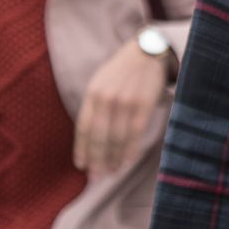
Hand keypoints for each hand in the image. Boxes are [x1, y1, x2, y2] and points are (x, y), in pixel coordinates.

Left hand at [76, 43, 173, 171]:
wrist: (147, 51)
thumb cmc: (122, 71)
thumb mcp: (101, 83)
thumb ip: (94, 106)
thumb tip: (89, 139)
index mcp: (93, 93)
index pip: (84, 128)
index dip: (82, 149)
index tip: (82, 166)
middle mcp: (107, 98)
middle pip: (99, 137)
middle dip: (97, 160)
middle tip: (96, 177)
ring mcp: (125, 102)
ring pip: (117, 139)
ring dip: (114, 159)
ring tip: (112, 172)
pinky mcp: (143, 104)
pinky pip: (135, 134)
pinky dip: (130, 150)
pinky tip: (127, 161)